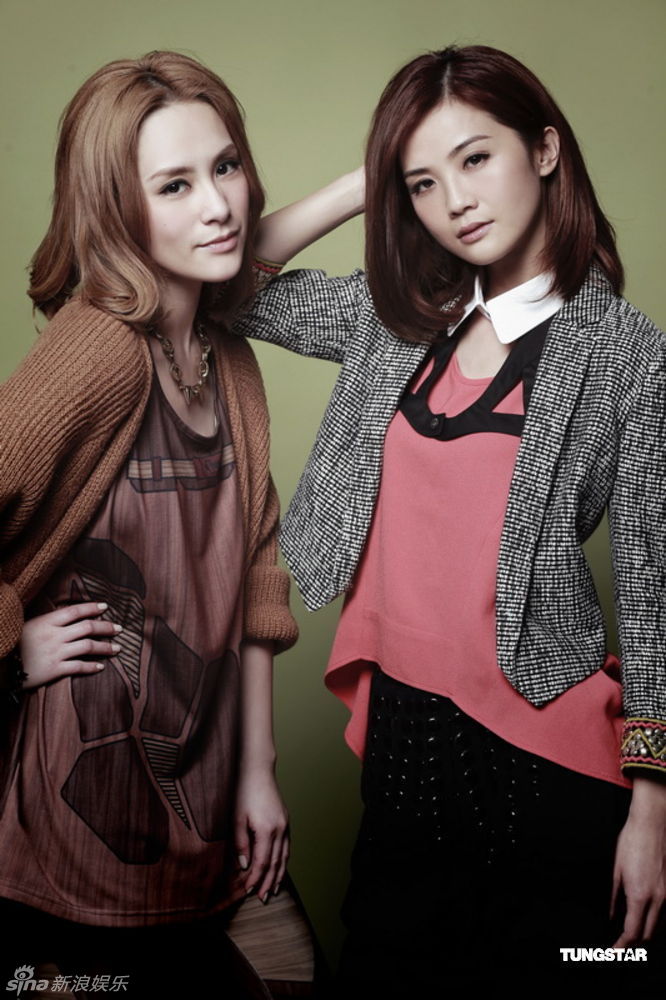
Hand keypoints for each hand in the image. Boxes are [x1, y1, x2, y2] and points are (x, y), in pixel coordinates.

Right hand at [19, 602, 121, 689]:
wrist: (0, 665)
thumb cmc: (13, 643)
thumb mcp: (29, 626)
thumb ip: (48, 622)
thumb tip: (67, 618)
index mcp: (46, 621)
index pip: (75, 611)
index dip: (92, 608)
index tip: (105, 607)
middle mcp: (54, 635)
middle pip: (87, 627)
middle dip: (106, 627)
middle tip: (119, 629)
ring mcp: (55, 652)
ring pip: (88, 646)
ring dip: (105, 647)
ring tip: (117, 648)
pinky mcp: (54, 670)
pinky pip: (78, 667)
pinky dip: (92, 667)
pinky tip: (101, 667)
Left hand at [234, 765, 288, 902]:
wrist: (257, 770)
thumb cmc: (243, 791)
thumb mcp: (236, 818)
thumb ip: (240, 843)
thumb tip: (245, 865)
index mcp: (267, 829)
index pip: (262, 861)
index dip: (256, 878)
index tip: (248, 890)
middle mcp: (280, 828)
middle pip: (276, 862)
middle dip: (269, 881)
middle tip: (263, 897)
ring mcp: (285, 824)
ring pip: (284, 856)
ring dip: (279, 874)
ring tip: (274, 889)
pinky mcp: (285, 820)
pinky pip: (286, 846)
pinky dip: (283, 860)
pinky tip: (279, 868)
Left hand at [611, 777, 665, 945]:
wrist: (652, 823)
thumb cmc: (632, 841)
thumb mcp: (616, 869)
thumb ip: (614, 896)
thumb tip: (611, 914)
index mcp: (639, 894)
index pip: (632, 932)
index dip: (622, 945)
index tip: (614, 950)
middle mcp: (657, 898)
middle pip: (648, 934)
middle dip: (634, 942)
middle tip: (621, 942)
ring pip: (658, 925)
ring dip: (645, 930)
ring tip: (631, 928)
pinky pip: (665, 912)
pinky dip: (654, 917)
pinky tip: (645, 912)